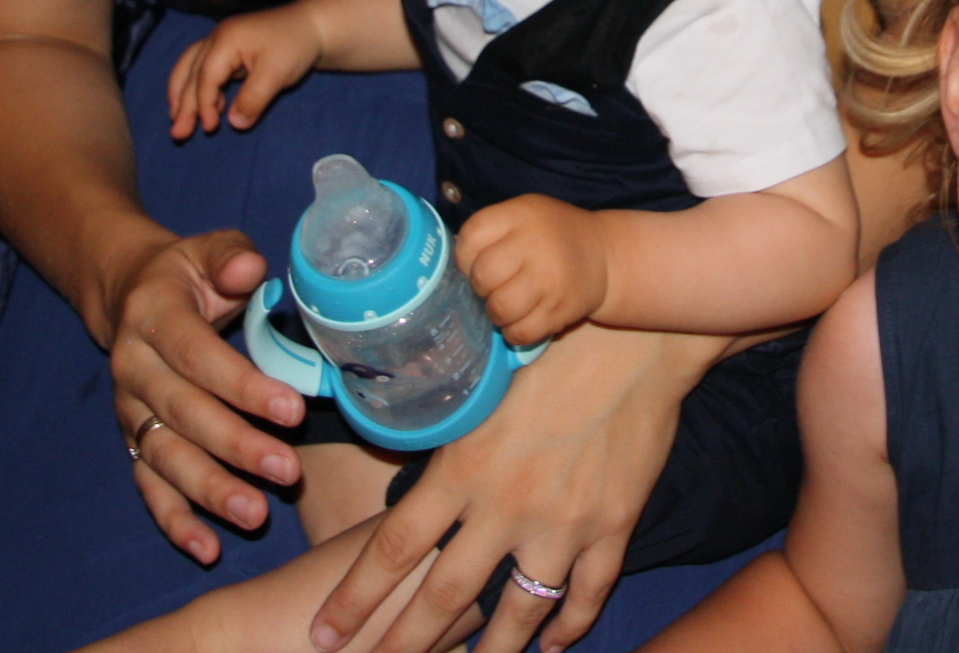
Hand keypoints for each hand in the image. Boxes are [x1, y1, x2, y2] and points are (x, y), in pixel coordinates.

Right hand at [101, 227, 310, 562]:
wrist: (130, 293)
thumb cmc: (188, 274)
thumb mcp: (208, 250)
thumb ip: (231, 257)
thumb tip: (251, 270)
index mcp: (153, 317)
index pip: (196, 357)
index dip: (243, 387)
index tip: (291, 410)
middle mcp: (133, 369)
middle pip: (184, 415)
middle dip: (237, 447)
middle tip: (287, 472)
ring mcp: (129, 411)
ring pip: (166, 458)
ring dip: (209, 491)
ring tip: (255, 514)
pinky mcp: (132, 441)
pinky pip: (149, 487)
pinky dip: (174, 522)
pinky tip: (206, 548)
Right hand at [165, 4, 323, 138]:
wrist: (311, 26)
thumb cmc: (295, 45)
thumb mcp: (277, 73)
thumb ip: (254, 98)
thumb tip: (234, 124)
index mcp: (226, 39)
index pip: (206, 76)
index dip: (204, 104)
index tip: (210, 127)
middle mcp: (216, 38)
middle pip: (191, 73)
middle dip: (183, 104)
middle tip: (177, 134)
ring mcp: (220, 42)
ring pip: (190, 68)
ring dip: (182, 95)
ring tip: (175, 120)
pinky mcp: (227, 50)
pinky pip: (203, 69)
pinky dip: (197, 88)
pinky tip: (204, 109)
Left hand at [311, 323, 715, 652]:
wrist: (633, 337)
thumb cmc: (547, 344)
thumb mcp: (479, 386)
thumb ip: (448, 439)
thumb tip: (411, 471)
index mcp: (464, 467)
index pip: (393, 549)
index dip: (355, 599)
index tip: (325, 632)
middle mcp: (508, 506)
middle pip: (444, 596)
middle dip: (402, 643)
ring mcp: (563, 523)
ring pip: (519, 611)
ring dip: (490, 652)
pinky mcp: (613, 526)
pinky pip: (587, 593)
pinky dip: (571, 626)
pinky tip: (554, 645)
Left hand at [454, 195, 608, 343]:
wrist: (603, 254)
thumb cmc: (551, 235)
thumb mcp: (524, 214)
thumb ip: (491, 231)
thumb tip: (454, 267)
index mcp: (522, 214)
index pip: (471, 237)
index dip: (465, 257)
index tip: (476, 263)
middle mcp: (536, 244)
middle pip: (482, 276)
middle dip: (480, 287)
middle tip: (493, 286)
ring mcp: (551, 279)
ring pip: (500, 308)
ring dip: (495, 313)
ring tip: (506, 305)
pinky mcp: (562, 309)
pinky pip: (521, 333)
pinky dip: (514, 333)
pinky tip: (520, 321)